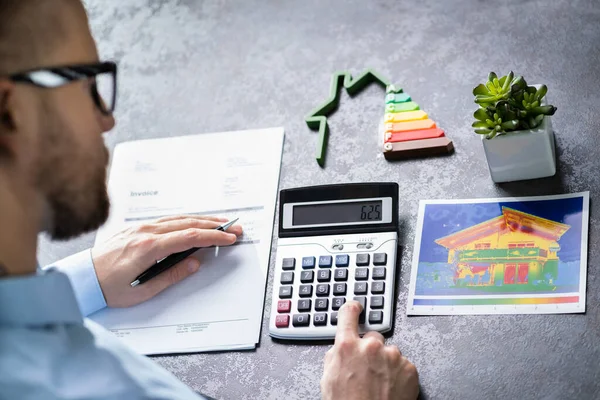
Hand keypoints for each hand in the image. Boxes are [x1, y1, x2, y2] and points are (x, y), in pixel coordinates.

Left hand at [91, 215, 242, 307]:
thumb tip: (194, 263)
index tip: (230, 238)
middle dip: (215, 225)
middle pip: (188, 223)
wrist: (81, 278)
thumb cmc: (107, 288)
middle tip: (234, 228)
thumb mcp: (142, 291)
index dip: (214, 236)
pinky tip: (194, 221)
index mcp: (148, 247)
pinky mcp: (136, 228)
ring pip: (178, 218)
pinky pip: (167, 219)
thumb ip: (171, 276)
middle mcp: (145, 232)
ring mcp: (140, 228)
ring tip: (221, 222)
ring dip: (202, 219)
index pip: (190, 237)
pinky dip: (185, 219)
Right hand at [321, 301, 418, 399]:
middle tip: (366, 370)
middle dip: (370, 350)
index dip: (352, 309)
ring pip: (389, 353)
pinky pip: (403, 365)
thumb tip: (341, 347)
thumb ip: (336, 355)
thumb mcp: (328, 379)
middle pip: (372, 337)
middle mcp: (371, 347)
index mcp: (347, 346)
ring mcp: (392, 356)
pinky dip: (398, 374)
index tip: (356, 307)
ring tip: (379, 384)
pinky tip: (390, 388)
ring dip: (385, 363)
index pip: (349, 314)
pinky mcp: (409, 368)